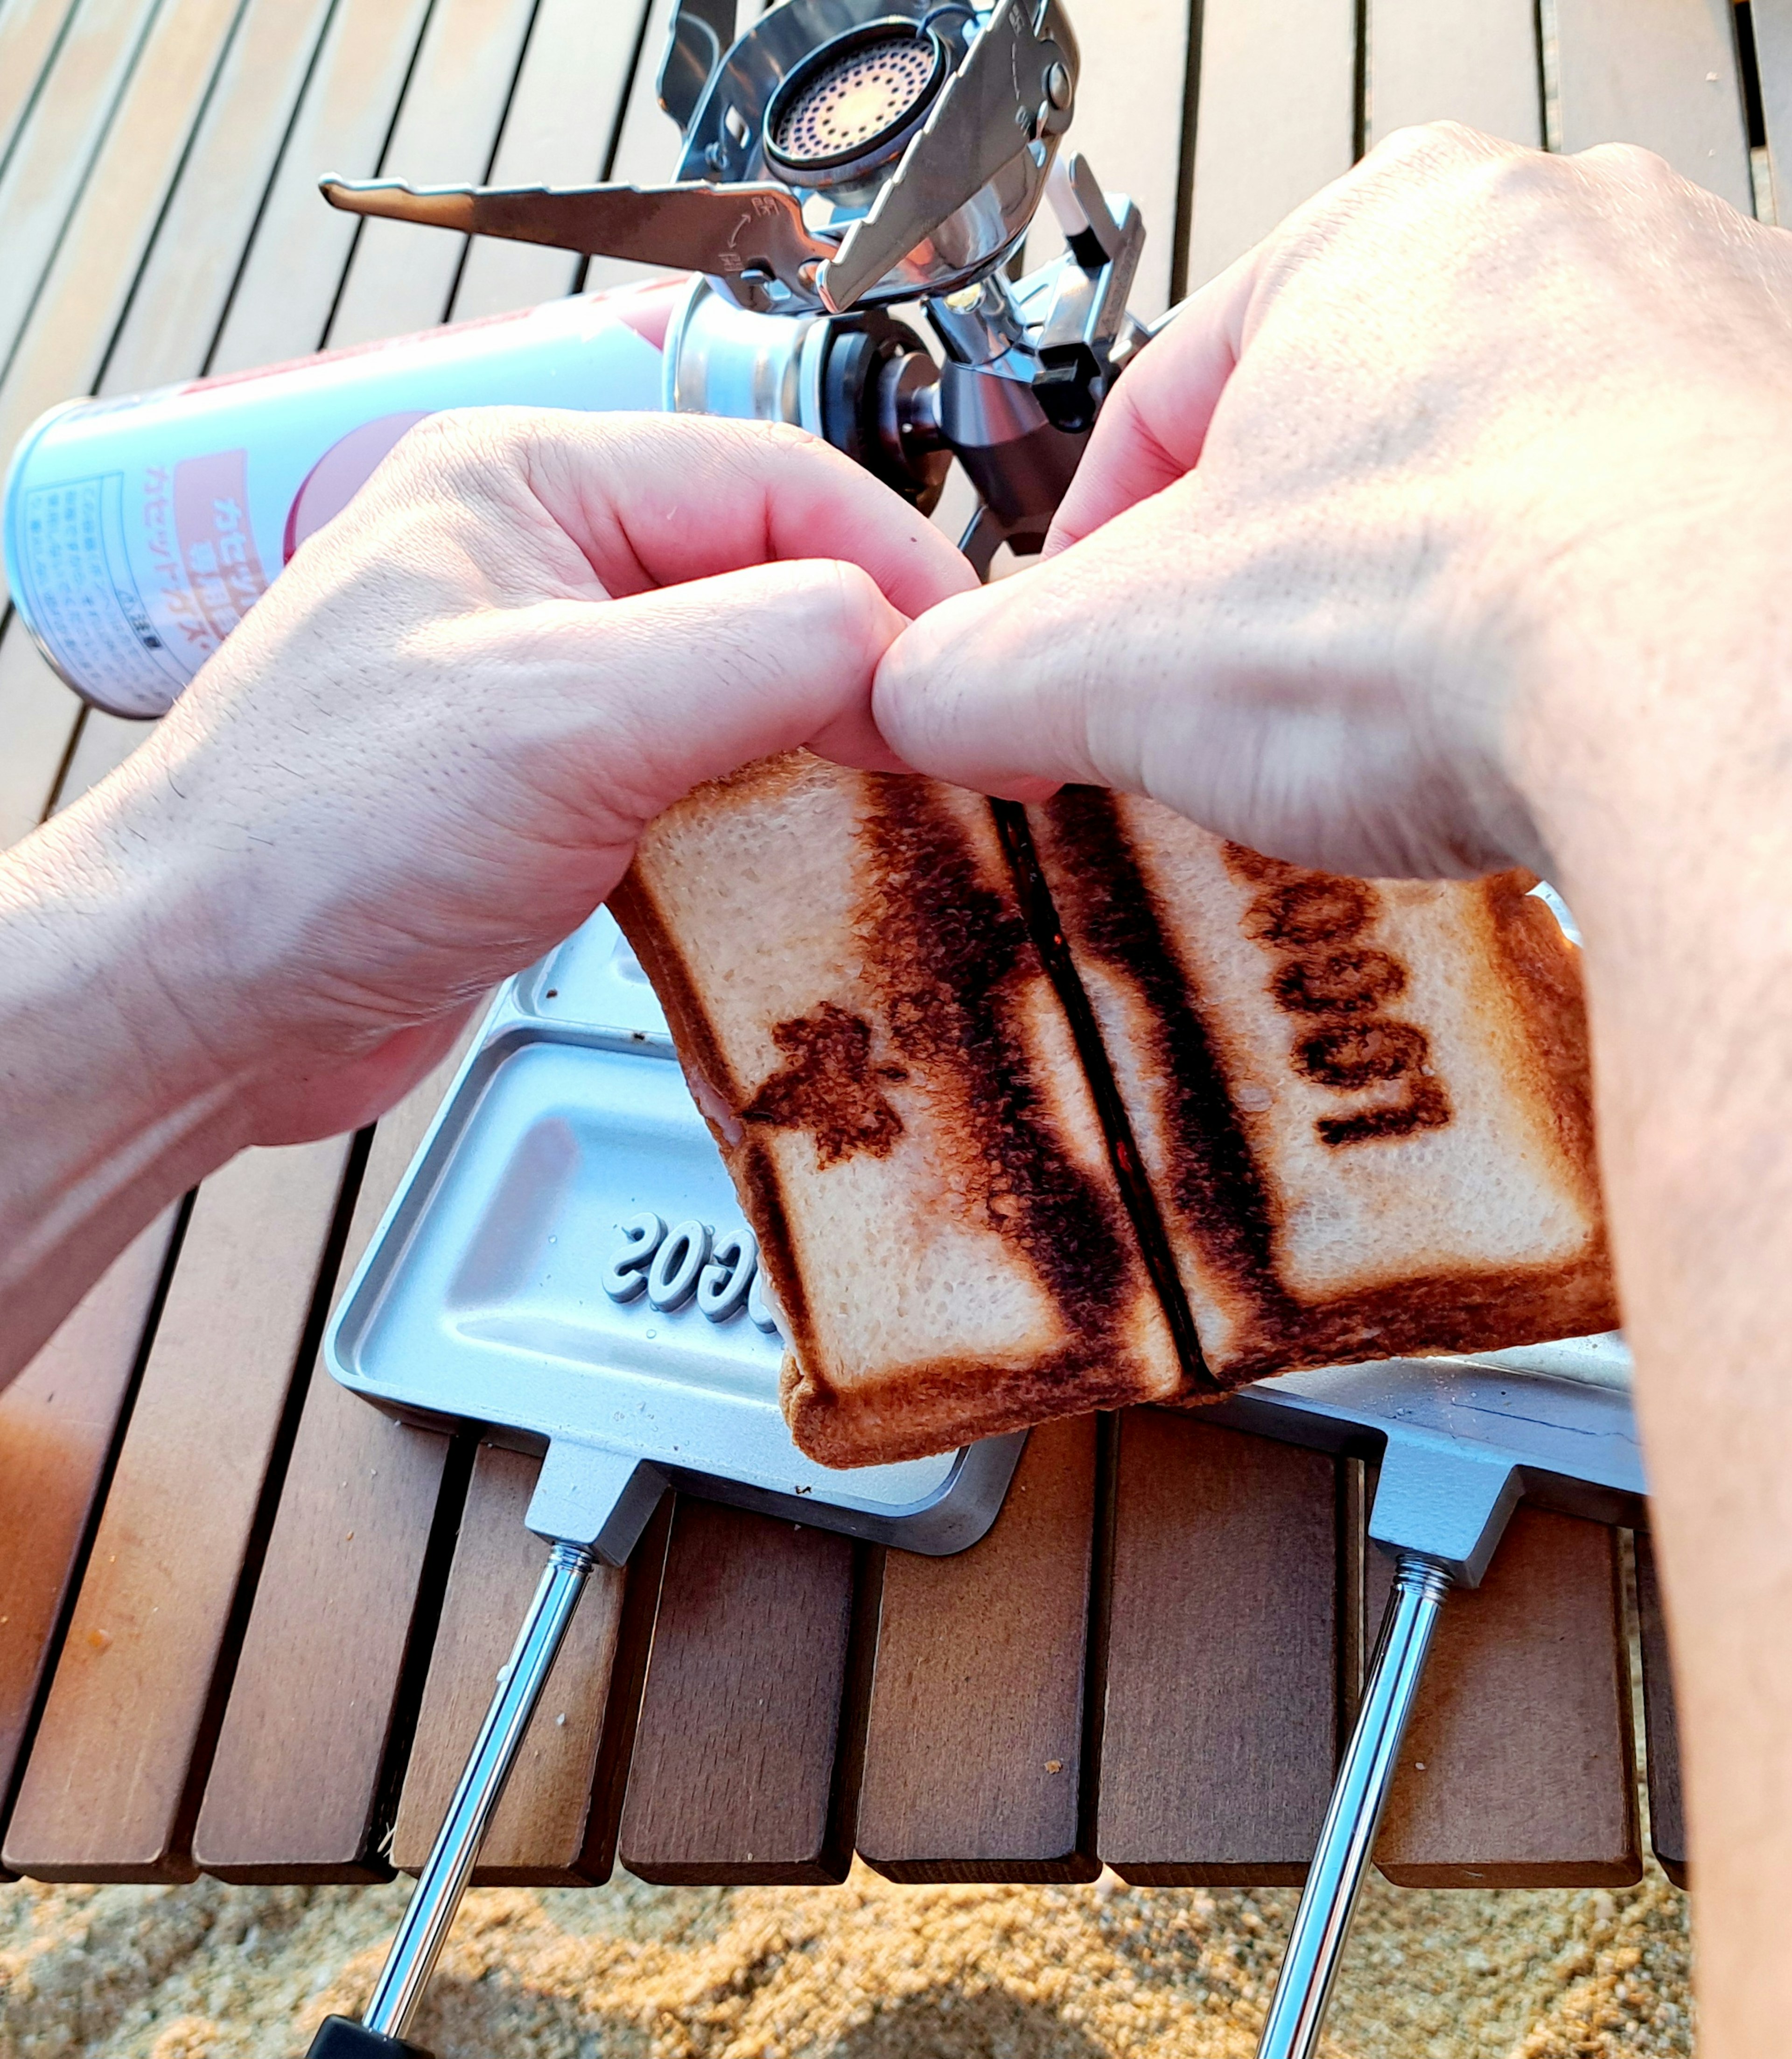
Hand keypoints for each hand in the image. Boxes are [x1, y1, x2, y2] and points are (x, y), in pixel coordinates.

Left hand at [8, 409, 973, 1150]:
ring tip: (908, 803)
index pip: (775, 484)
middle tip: (959, 753)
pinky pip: (706, 772)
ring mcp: (551, 680)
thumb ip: (759, 651)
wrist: (207, 1003)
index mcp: (529, 481)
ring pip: (749, 682)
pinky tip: (810, 854)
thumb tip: (904, 644)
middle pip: (772, 579)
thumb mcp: (566, 715)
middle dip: (873, 661)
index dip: (897, 570)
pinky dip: (772, 810)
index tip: (975, 672)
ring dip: (830, 742)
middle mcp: (542, 565)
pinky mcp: (559, 787)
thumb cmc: (315, 840)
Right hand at [874, 122, 1791, 880]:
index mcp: (1380, 231)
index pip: (1173, 401)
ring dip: (1434, 590)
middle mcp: (1565, 242)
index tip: (1101, 645)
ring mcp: (1707, 334)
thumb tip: (913, 697)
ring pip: (1499, 478)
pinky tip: (1548, 706)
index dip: (1106, 548)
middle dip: (1282, 571)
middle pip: (1345, 435)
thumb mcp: (1117, 664)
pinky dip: (1578, 617)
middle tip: (1256, 694)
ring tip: (1409, 713)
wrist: (1731, 691)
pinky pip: (1636, 535)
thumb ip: (973, 675)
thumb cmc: (1457, 618)